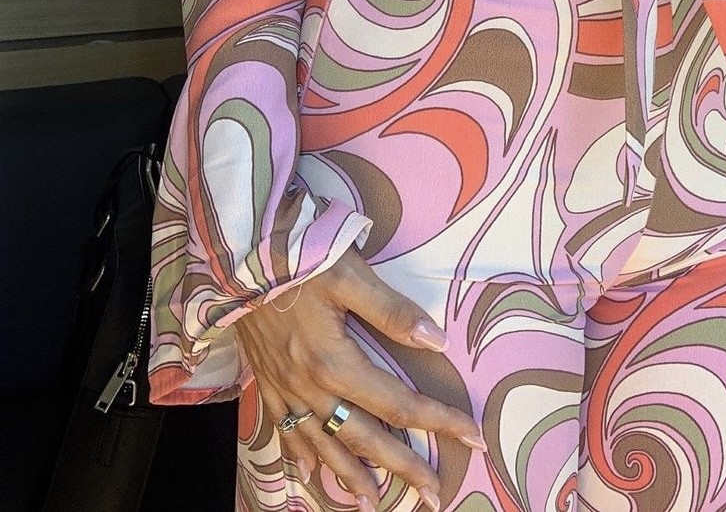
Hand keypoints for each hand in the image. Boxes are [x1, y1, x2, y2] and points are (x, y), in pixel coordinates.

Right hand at [231, 244, 484, 510]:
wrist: (236, 256)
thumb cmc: (297, 257)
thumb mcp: (349, 274)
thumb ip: (392, 311)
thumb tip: (437, 341)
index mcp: (336, 364)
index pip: (399, 404)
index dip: (438, 422)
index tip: (472, 438)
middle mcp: (310, 387)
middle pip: (364, 438)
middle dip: (403, 468)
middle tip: (434, 495)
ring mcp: (285, 388)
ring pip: (324, 444)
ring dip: (352, 476)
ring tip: (374, 502)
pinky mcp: (266, 380)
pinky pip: (286, 431)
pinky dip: (302, 454)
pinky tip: (313, 469)